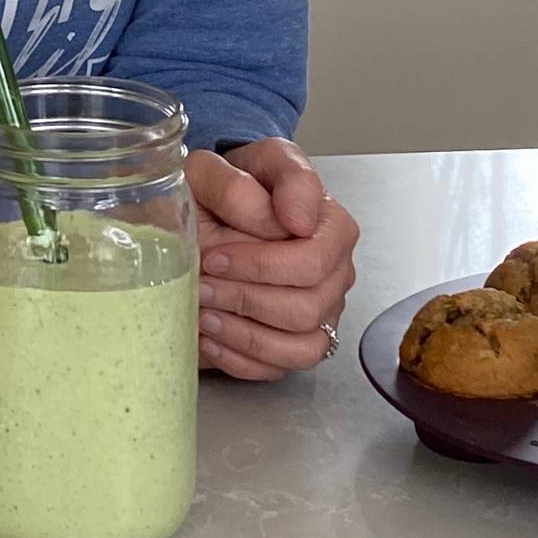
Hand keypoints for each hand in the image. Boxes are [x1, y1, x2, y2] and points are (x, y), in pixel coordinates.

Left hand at [187, 140, 359, 381]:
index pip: (311, 262)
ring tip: (203, 314)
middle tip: (200, 286)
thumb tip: (291, 221)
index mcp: (330, 224)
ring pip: (300, 346)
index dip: (260, 266)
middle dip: (245, 300)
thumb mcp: (217, 169)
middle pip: (306, 307)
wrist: (210, 208)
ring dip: (244, 334)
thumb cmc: (222, 188)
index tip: (215, 256)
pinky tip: (210, 337)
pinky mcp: (299, 340)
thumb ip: (243, 185)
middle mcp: (336, 270)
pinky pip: (281, 368)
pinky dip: (240, 358)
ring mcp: (323, 309)